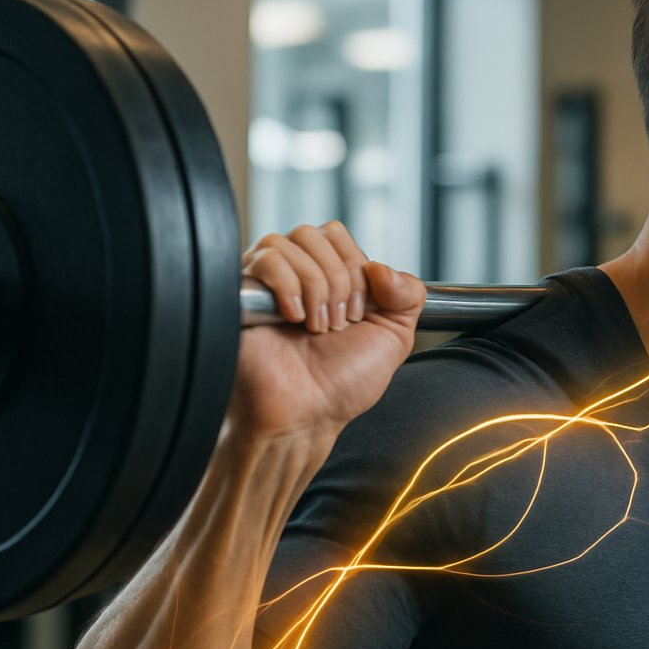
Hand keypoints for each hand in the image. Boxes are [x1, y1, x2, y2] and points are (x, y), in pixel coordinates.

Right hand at [229, 221, 426, 436]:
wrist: (307, 414)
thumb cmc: (342, 382)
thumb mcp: (395, 336)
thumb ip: (408, 294)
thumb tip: (381, 266)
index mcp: (328, 277)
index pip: (337, 235)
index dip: (355, 270)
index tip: (357, 314)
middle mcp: (294, 274)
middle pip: (314, 233)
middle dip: (338, 280)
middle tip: (338, 324)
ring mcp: (264, 282)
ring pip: (290, 243)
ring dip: (316, 288)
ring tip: (316, 328)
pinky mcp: (240, 293)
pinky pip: (265, 258)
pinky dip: (289, 287)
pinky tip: (292, 319)